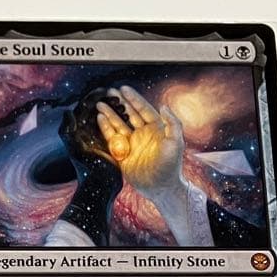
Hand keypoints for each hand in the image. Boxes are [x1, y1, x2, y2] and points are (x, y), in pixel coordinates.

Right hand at [96, 85, 184, 201]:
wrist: (161, 187)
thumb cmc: (171, 165)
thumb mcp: (176, 142)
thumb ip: (172, 123)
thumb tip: (163, 106)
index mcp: (156, 127)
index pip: (142, 109)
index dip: (133, 99)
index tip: (123, 89)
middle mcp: (143, 133)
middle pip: (128, 114)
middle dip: (119, 103)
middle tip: (109, 92)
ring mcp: (132, 144)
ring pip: (118, 125)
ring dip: (110, 114)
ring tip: (100, 105)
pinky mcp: (123, 155)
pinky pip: (112, 139)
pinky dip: (106, 129)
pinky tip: (100, 119)